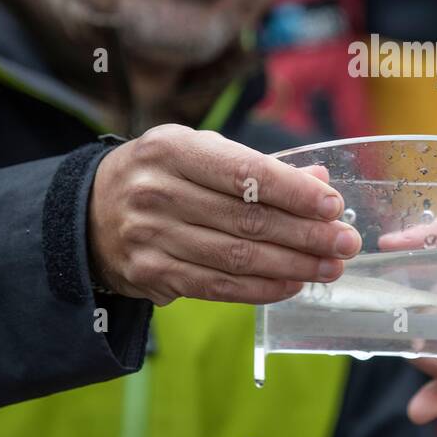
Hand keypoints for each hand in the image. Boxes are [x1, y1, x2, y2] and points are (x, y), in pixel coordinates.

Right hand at [88, 124, 360, 304]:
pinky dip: (262, 287)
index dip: (294, 192)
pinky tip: (293, 283)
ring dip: (293, 266)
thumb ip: (257, 167)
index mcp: (171, 149)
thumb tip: (320, 179)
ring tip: (331, 267)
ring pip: (237, 258)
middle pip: (247, 221)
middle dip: (306, 235)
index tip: (332, 205)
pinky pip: (218, 286)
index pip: (244, 173)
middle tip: (346, 243)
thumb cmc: (162, 175)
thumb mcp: (199, 153)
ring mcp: (150, 237)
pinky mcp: (150, 274)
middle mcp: (156, 192)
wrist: (90, 213)